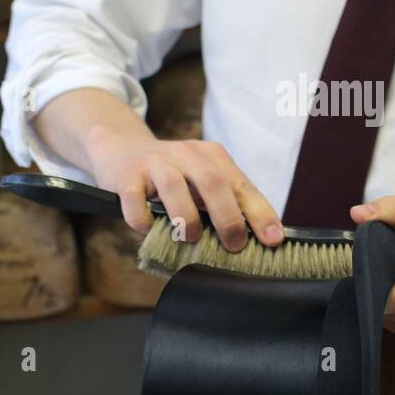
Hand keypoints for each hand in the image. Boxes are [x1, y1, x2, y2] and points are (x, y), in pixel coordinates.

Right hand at [86, 127, 284, 252]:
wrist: (121, 149)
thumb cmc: (172, 174)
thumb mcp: (202, 179)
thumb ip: (226, 201)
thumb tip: (259, 238)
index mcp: (212, 156)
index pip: (241, 185)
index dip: (260, 213)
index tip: (273, 239)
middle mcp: (186, 154)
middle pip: (212, 182)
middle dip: (228, 217)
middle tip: (235, 245)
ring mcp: (155, 163)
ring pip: (174, 186)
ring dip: (187, 218)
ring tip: (192, 237)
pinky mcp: (127, 176)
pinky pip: (135, 200)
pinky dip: (144, 220)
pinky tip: (151, 231)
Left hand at [349, 194, 394, 343]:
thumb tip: (356, 214)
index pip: (392, 295)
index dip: (368, 282)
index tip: (363, 263)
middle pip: (380, 302)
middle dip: (372, 284)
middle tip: (381, 262)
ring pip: (383, 315)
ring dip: (381, 297)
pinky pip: (393, 323)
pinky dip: (393, 308)